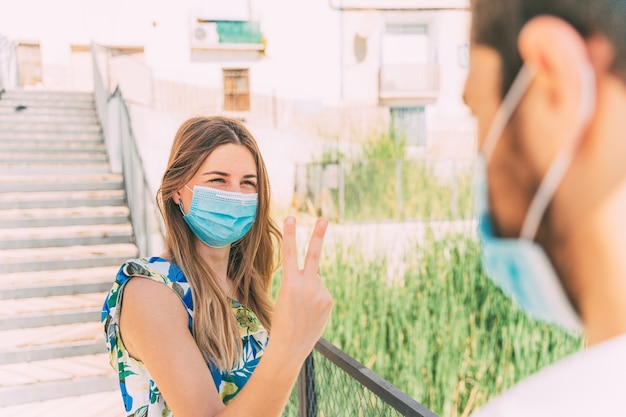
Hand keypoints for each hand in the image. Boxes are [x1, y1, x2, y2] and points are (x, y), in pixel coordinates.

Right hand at [270, 216, 332, 363]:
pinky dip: (316, 298)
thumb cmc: (281, 321)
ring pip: (316, 280)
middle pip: (314, 255)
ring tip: (302, 309)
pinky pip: (322, 291)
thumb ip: (302, 281)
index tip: (290, 217)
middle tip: (324, 219)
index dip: (290, 234)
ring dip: (310, 289)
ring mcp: (320, 292)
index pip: (289, 253)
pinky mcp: (329, 299)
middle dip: (318, 235)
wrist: (289, 347)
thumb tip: (318, 272)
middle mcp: (307, 285)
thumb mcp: (285, 297)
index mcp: (289, 283)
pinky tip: (311, 313)